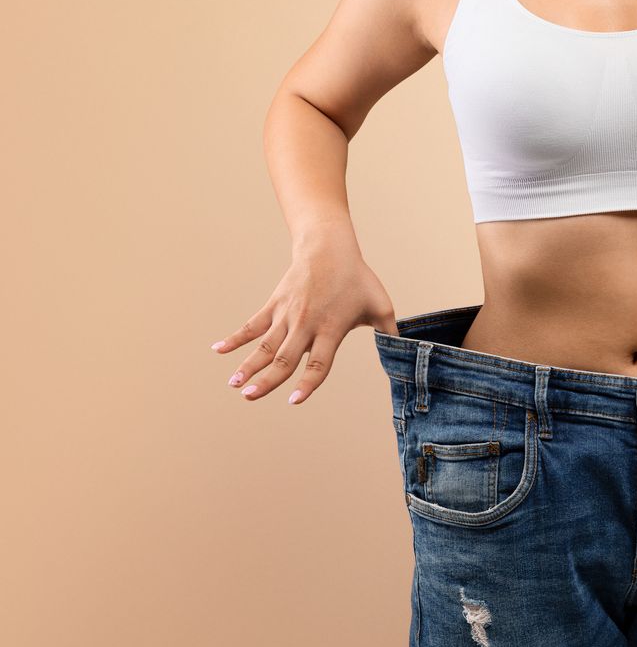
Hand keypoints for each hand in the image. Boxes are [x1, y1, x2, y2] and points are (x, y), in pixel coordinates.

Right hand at [210, 237, 399, 404]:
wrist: (328, 246)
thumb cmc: (358, 278)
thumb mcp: (380, 305)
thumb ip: (391, 332)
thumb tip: (407, 353)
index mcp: (332, 328)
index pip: (318, 362)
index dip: (307, 383)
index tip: (293, 400)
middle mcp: (306, 324)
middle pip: (285, 358)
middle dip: (267, 379)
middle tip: (250, 396)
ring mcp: (287, 314)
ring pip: (265, 345)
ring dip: (248, 364)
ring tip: (234, 384)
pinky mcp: (275, 304)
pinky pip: (253, 324)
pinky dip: (236, 338)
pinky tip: (219, 350)